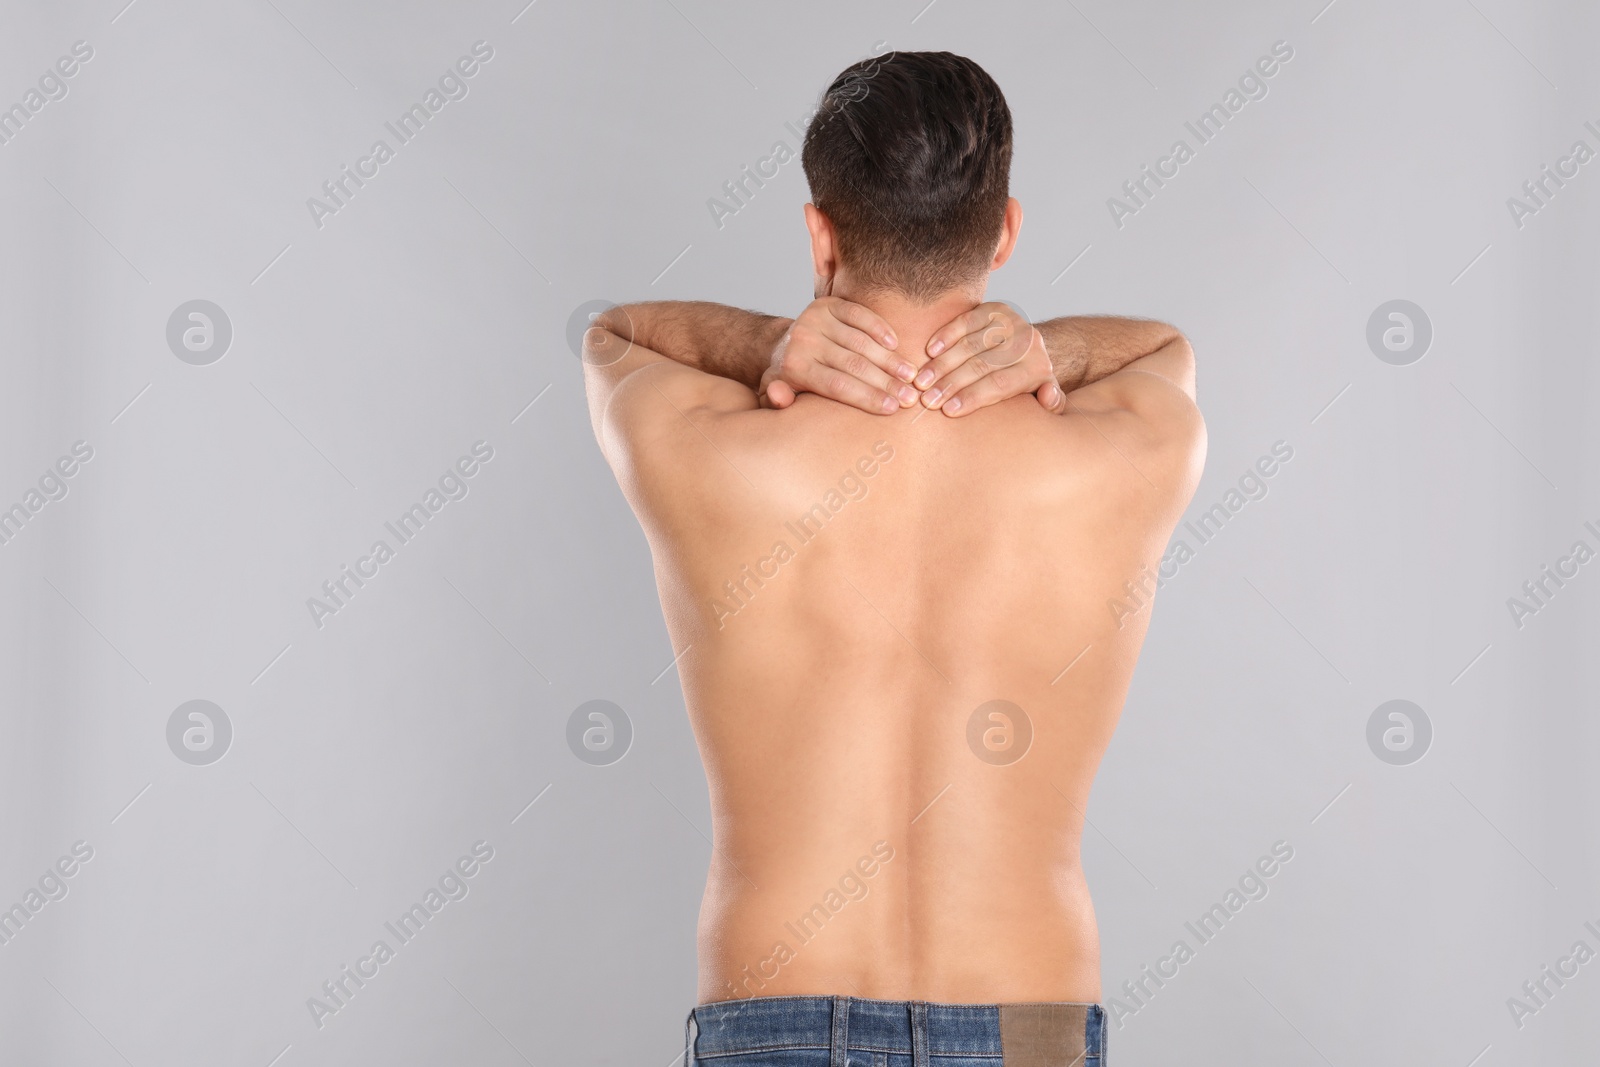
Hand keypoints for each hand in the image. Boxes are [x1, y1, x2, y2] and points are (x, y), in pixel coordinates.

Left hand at [759, 297, 923, 414]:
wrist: (779, 343)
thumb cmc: (788, 378)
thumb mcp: (777, 393)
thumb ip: (777, 399)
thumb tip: (779, 397)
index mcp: (794, 367)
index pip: (838, 386)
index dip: (868, 397)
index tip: (893, 408)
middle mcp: (804, 340)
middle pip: (853, 365)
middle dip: (885, 383)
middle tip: (910, 396)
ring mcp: (816, 319)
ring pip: (860, 342)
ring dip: (889, 359)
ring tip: (910, 375)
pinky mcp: (827, 304)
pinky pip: (859, 315)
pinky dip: (879, 328)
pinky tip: (896, 344)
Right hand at [916, 302, 1064, 415]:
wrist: (1031, 346)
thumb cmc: (1028, 381)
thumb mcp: (1044, 395)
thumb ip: (1052, 403)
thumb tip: (1048, 397)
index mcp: (1037, 367)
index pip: (1000, 384)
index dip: (972, 397)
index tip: (948, 410)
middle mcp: (1026, 341)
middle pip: (982, 365)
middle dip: (951, 384)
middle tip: (927, 400)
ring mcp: (1010, 322)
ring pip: (970, 344)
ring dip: (942, 364)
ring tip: (921, 381)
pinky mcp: (994, 309)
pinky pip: (966, 321)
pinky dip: (945, 335)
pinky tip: (929, 352)